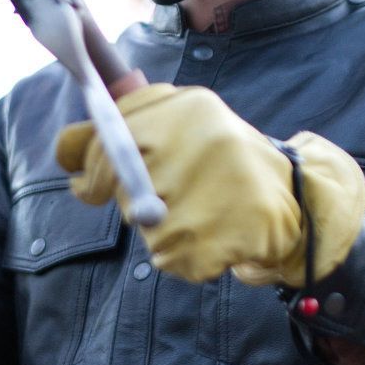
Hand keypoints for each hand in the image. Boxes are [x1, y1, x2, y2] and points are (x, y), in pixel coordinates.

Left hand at [55, 84, 364, 285]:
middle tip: (149, 205)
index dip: (90, 163)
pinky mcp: (219, 234)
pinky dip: (183, 257)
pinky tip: (213, 241)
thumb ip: (128, 130)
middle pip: (125, 180)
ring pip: (146, 223)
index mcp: (191, 106)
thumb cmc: (227, 167)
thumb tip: (64, 148)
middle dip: (126, 196)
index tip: (83, 182)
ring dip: (163, 229)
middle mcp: (201, 140)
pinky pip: (169, 258)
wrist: (300, 204)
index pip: (111, 133)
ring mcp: (211, 187)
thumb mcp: (185, 129)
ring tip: (203, 215)